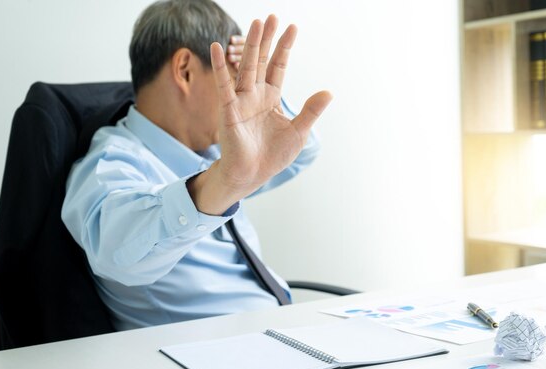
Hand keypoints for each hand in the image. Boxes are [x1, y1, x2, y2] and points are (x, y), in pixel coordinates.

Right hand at [210, 15, 331, 204]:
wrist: (252, 174)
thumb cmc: (272, 155)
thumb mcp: (298, 132)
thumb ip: (310, 111)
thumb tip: (329, 91)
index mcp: (271, 98)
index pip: (278, 66)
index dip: (285, 48)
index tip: (293, 28)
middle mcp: (255, 95)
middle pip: (262, 60)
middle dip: (267, 39)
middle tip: (272, 16)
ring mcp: (241, 100)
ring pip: (246, 67)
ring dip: (251, 46)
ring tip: (255, 23)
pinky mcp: (229, 110)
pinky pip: (224, 86)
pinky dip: (220, 67)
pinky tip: (217, 48)